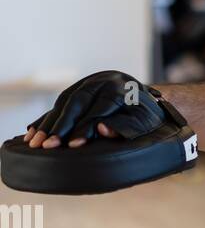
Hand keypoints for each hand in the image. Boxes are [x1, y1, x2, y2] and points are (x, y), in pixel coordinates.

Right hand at [21, 71, 165, 148]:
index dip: (83, 128)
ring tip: (34, 142)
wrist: (148, 97)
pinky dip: (46, 118)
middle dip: (59, 126)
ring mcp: (88, 82)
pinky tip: (32, 130)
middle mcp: (101, 81)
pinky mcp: (79, 88)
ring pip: (64, 101)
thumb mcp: (145, 123)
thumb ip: (125, 127)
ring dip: (48, 123)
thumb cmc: (148, 116)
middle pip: (76, 103)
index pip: (97, 110)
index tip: (73, 146)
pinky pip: (59, 103)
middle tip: (45, 146)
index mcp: (119, 89)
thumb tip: (101, 130)